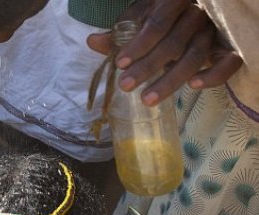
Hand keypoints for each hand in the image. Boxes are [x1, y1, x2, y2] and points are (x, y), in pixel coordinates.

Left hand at [87, 0, 242, 105]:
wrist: (197, 15)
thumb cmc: (163, 19)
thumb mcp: (141, 20)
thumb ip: (120, 33)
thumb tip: (92, 42)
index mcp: (173, 3)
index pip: (156, 23)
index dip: (138, 45)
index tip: (119, 64)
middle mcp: (196, 15)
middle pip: (172, 43)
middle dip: (147, 67)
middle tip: (125, 85)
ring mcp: (213, 32)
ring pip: (194, 57)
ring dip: (170, 80)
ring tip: (147, 99)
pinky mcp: (228, 48)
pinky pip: (228, 63)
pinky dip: (213, 75)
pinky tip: (193, 87)